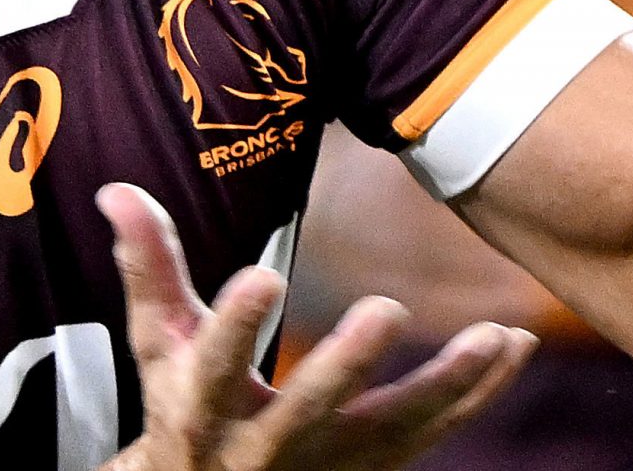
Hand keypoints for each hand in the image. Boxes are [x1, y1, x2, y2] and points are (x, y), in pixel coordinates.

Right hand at [97, 184, 533, 470]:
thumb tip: (116, 190)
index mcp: (203, 406)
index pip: (216, 364)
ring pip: (393, 429)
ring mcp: (326, 463)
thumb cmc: (181, 403)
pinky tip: (516, 345)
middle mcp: (265, 445)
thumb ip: (148, 266)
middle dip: (348, 364)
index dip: (236, 325)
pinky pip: (433, 433)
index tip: (262, 277)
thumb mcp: (157, 342)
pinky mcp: (370, 468)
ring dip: (448, 386)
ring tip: (494, 337)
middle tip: (388, 310)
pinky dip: (478, 394)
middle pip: (310, 407)